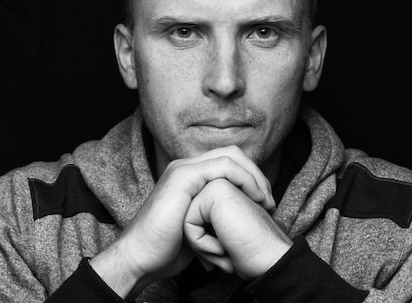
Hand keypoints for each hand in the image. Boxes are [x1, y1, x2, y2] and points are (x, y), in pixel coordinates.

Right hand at [90, 146, 274, 297]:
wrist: (142, 257)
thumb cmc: (167, 249)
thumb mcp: (198, 228)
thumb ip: (214, 215)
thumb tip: (235, 221)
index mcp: (189, 176)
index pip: (229, 161)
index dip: (252, 177)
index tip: (266, 202)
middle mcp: (186, 167)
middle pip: (232, 154)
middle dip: (256, 174)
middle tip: (269, 200)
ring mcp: (183, 169)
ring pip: (231, 156)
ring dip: (254, 176)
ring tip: (266, 200)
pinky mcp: (184, 176)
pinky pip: (223, 167)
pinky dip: (245, 179)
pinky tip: (254, 198)